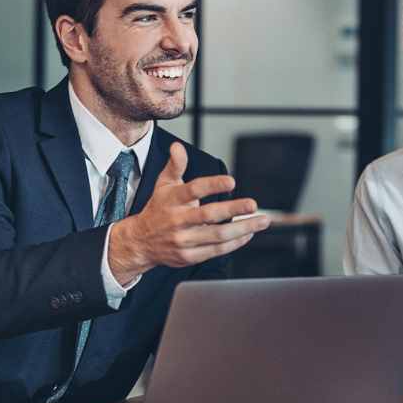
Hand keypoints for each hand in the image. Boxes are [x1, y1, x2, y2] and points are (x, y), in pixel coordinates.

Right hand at [107, 142, 270, 284]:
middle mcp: (178, 220)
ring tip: (261, 221)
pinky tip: (248, 233)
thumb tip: (178, 146)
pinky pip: (216, 250)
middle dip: (233, 209)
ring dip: (243, 228)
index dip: (213, 185)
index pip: (193, 190)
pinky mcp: (189, 256)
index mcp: (172, 200)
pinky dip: (235, 242)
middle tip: (253, 204)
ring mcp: (184, 240)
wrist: (141, 242)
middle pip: (208, 215)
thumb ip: (175, 165)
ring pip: (217, 235)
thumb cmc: (158, 209)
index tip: (231, 182)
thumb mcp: (163, 185)